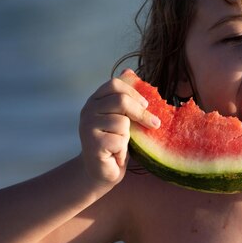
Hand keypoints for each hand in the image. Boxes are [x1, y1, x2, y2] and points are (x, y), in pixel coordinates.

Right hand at [78, 70, 159, 186]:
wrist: (101, 171)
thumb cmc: (115, 141)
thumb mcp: (123, 116)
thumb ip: (126, 98)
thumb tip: (129, 71)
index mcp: (95, 100)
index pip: (115, 84)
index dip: (134, 92)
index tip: (147, 105)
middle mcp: (87, 110)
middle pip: (121, 100)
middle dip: (141, 113)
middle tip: (154, 124)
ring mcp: (87, 127)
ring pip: (122, 122)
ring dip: (128, 136)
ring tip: (121, 144)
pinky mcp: (92, 144)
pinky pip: (119, 140)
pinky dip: (123, 149)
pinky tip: (115, 154)